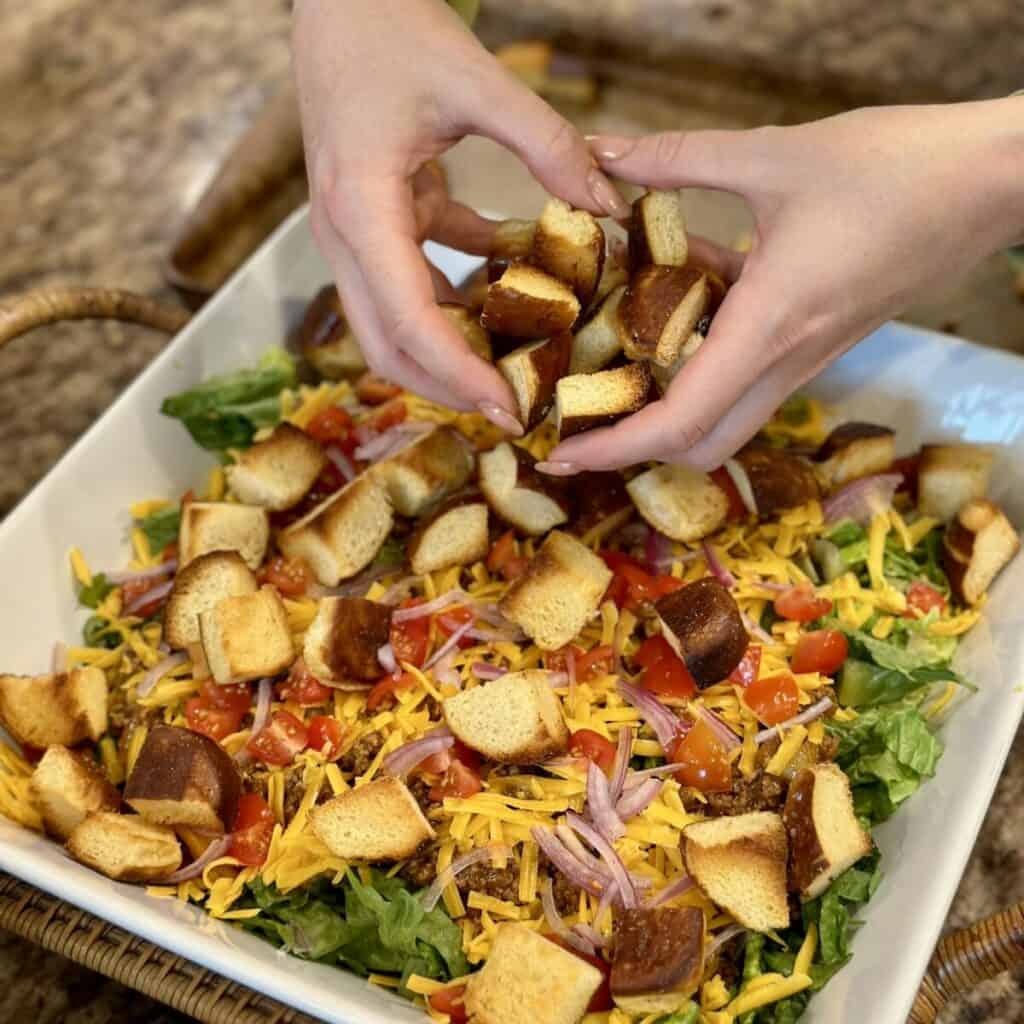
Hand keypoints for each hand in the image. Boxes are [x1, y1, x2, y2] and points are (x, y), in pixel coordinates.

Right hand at [292, 0, 629, 431]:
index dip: (458, 373)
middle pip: (387, 344)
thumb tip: (609, 203)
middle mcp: (345, 235)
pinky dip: (458, 298)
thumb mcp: (476, 81)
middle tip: (512, 414)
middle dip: (446, 387)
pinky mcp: (374, 221)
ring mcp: (354, 233)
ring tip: (516, 371)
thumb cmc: (393, 29)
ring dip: (451, 351)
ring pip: (395, 323)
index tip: (508, 410)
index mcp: (361, 208)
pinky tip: (513, 294)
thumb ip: (546, 143)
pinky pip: (414, 279)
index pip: (408, 319)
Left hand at [543, 98, 1023, 472]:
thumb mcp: (773, 155)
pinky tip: (679, 304)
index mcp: (768, 328)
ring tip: (611, 374)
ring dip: (669, 413)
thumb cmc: (896, 166)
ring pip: (728, 419)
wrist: (993, 180)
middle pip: (703, 446)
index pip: (679, 422)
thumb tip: (602, 155)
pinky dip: (704, 363)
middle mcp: (787, 360)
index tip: (558, 453)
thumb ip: (677, 158)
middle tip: (579, 424)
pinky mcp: (820, 341)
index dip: (613, 447)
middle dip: (636, 450)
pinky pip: (752, 377)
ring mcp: (808, 358)